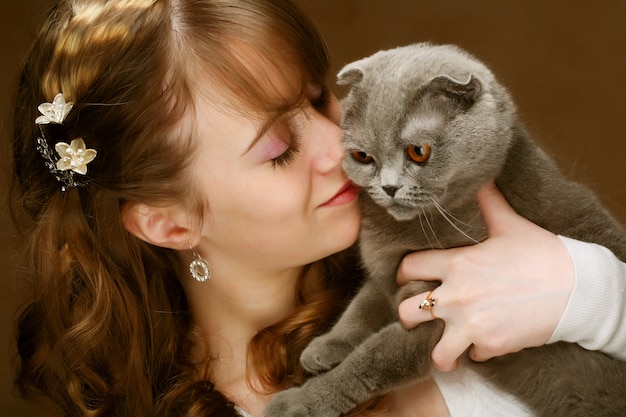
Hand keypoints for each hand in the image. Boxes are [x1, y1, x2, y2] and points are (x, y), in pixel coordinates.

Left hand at [397, 183, 574, 370]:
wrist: (575, 289)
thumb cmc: (542, 254)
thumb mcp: (510, 224)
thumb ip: (487, 204)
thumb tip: (478, 177)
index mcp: (457, 264)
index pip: (409, 267)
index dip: (403, 273)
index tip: (407, 278)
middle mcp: (457, 296)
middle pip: (407, 311)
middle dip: (408, 315)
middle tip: (417, 314)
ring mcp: (471, 324)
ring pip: (434, 349)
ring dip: (437, 349)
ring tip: (442, 346)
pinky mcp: (490, 346)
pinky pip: (470, 357)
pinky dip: (474, 354)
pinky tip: (481, 345)